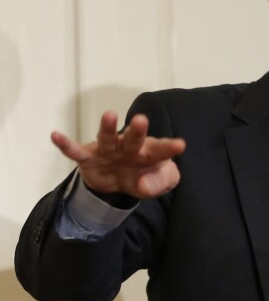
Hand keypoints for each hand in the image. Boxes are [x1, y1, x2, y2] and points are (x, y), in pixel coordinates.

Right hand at [51, 111, 185, 198]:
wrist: (117, 183)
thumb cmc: (143, 175)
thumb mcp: (158, 184)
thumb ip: (158, 184)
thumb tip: (143, 185)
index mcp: (150, 153)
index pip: (161, 150)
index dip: (169, 148)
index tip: (180, 145)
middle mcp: (129, 148)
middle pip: (134, 139)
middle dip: (137, 131)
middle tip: (141, 120)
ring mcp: (108, 151)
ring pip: (108, 138)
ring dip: (108, 128)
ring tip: (109, 115)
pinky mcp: (89, 158)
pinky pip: (76, 152)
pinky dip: (66, 145)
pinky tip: (55, 136)